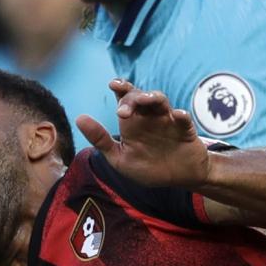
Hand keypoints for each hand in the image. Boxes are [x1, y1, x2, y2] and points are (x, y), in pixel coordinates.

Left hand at [75, 79, 208, 190]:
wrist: (178, 180)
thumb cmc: (148, 168)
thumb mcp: (119, 159)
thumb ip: (100, 140)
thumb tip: (79, 118)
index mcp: (133, 122)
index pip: (125, 97)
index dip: (120, 87)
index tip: (113, 85)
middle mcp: (149, 117)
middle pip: (140, 97)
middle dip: (132, 99)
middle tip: (123, 113)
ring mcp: (168, 122)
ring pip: (161, 101)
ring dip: (153, 98)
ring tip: (146, 100)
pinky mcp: (185, 131)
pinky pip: (184, 119)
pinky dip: (181, 115)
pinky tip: (177, 115)